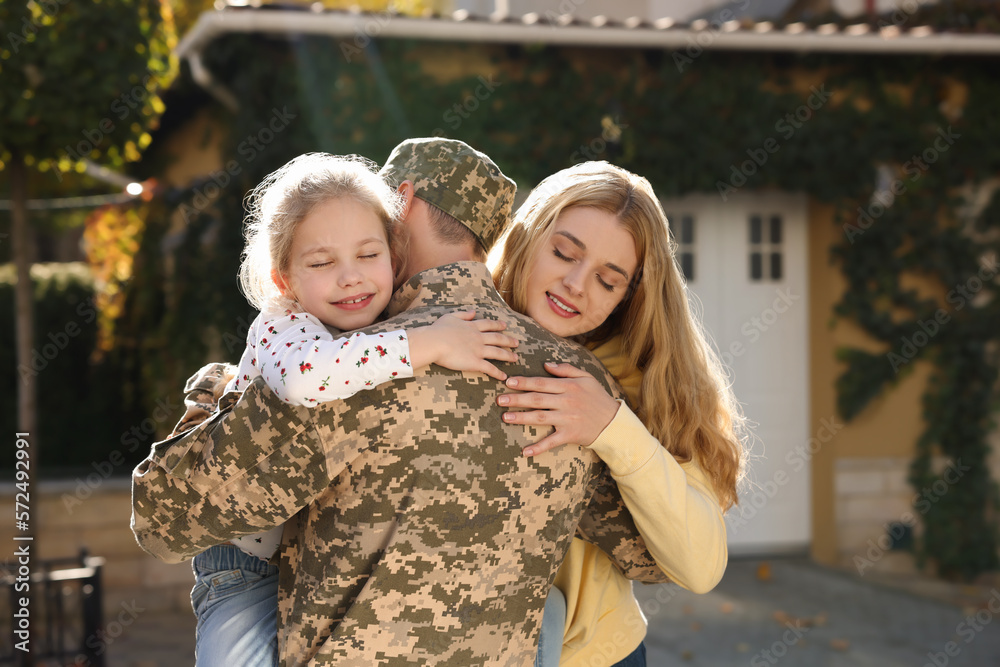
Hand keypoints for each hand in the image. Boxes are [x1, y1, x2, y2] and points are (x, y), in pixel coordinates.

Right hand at [410, 311, 518, 381]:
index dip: (498, 325)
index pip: (489, 325)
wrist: (434, 342)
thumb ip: (463, 314)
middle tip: (516, 343)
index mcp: (472, 327)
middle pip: (497, 339)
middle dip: (508, 341)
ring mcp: (478, 350)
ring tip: (516, 358)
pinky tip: (504, 376)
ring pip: (497, 353)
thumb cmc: (438, 330)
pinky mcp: (475, 362)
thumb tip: (473, 311)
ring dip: (508, 356)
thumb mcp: (450, 317)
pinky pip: (489, 368)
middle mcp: (478, 338)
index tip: (505, 326)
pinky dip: (498, 373)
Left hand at [498, 362, 620, 455]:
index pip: (542, 383)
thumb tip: (546, 364)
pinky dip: (538, 448)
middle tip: (499, 399)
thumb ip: (566, 369)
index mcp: (569, 386)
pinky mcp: (570, 435)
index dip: (524, 382)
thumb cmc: (598, 398)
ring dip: (521, 418)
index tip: (508, 382)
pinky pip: (552, 442)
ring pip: (540, 418)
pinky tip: (524, 451)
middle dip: (517, 399)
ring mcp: (568, 419)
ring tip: (505, 417)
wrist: (614, 422)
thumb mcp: (586, 377)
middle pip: (537, 399)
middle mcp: (567, 401)